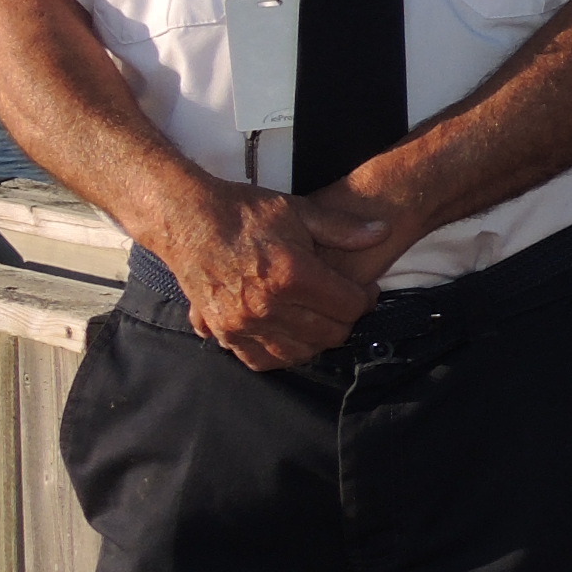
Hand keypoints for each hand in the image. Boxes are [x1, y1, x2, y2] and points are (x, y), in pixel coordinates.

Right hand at [151, 180, 387, 370]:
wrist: (187, 221)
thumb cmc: (245, 213)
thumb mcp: (299, 210)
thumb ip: (343, 228)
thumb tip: (384, 230)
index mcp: (292, 275)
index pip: (349, 307)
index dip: (364, 298)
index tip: (363, 289)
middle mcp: (268, 306)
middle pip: (330, 334)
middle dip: (345, 319)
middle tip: (342, 302)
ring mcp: (243, 324)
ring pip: (301, 353)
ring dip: (317, 339)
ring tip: (318, 317)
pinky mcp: (224, 333)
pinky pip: (263, 361)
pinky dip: (282, 353)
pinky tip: (290, 333)